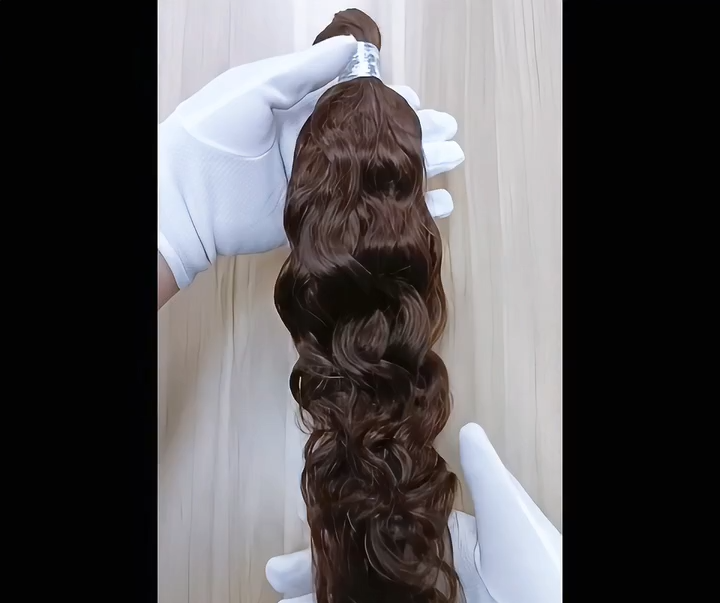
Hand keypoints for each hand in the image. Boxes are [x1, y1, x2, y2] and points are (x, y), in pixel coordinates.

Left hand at [159, 36, 464, 287]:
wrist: (188, 200)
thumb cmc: (213, 134)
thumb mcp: (257, 87)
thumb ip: (304, 72)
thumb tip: (352, 48)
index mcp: (305, 111)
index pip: (361, 105)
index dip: (394, 105)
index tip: (421, 105)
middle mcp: (318, 148)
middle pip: (378, 142)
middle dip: (418, 138)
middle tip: (452, 138)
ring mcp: (323, 186)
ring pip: (379, 176)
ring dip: (418, 172)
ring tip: (452, 164)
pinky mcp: (322, 220)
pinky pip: (366, 213)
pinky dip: (399, 212)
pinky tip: (432, 207)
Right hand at [265, 423, 561, 602]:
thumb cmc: (542, 571)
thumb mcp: (509, 515)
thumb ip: (483, 476)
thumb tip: (468, 428)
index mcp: (442, 538)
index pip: (376, 529)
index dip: (341, 528)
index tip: (305, 523)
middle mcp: (427, 575)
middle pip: (360, 572)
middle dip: (317, 573)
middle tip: (274, 573)